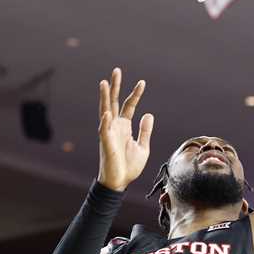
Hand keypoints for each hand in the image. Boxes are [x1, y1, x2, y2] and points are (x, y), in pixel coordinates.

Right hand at [97, 68, 153, 190]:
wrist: (120, 182)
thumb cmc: (129, 166)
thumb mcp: (143, 147)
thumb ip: (145, 131)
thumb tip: (148, 114)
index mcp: (124, 127)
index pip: (129, 106)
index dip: (135, 94)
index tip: (142, 82)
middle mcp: (115, 126)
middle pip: (114, 102)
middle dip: (115, 86)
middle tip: (116, 70)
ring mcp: (109, 133)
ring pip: (105, 110)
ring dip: (104, 97)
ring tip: (104, 82)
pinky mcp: (106, 143)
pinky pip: (104, 130)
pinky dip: (105, 121)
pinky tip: (107, 112)